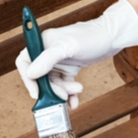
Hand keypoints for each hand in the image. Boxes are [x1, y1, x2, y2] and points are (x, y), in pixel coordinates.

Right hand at [16, 0, 137, 106]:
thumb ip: (47, 59)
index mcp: (43, 42)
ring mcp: (59, 60)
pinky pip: (64, 84)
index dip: (27, 79)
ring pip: (53, 83)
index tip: (36, 93)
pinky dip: (69, 93)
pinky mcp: (70, 67)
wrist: (113, 36)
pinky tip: (74, 101)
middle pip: (40, 77)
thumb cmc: (92, 36)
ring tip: (77, 91)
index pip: (24, 62)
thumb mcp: (68, 47)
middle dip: (51, 88)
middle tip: (63, 96)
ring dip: (63, 91)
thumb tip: (31, 73)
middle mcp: (48, 52)